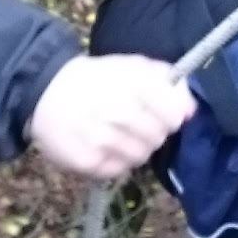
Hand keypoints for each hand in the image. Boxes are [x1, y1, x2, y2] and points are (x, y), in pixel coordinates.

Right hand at [26, 53, 197, 182]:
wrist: (46, 91)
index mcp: (130, 82)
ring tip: (117, 133)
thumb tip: (191, 110)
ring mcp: (99, 138)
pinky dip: (116, 161)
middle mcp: (115, 110)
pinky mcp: (87, 162)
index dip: (173, 116)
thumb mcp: (131, 67)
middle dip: (154, 132)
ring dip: (135, 147)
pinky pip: (119, 170)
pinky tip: (102, 145)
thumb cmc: (97, 80)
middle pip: (158, 136)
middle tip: (136, 124)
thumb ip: (166, 82)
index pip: (173, 111)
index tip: (168, 115)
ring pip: (140, 156)